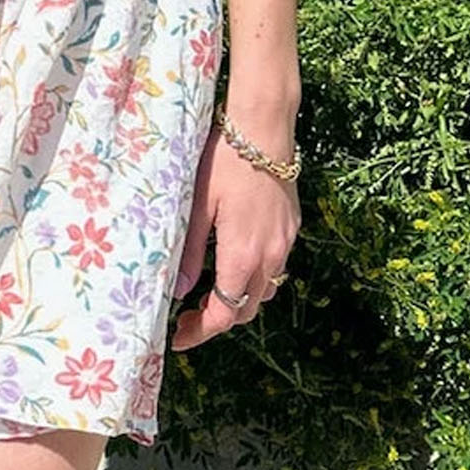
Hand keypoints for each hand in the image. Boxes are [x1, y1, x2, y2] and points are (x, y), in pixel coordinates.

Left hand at [169, 110, 300, 350]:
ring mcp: (285, 243)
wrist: (264, 131)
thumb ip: (190, 251)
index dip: (200, 332)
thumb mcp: (196, 206)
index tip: (177, 338)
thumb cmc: (223, 163)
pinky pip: (275, 268)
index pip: (224, 314)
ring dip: (238, 301)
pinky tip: (233, 264)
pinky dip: (254, 279)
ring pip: (264, 292)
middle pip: (246, 310)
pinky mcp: (291, 229)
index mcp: (243, 255)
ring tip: (208, 294)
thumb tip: (177, 290)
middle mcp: (271, 256)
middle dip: (216, 321)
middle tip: (186, 317)